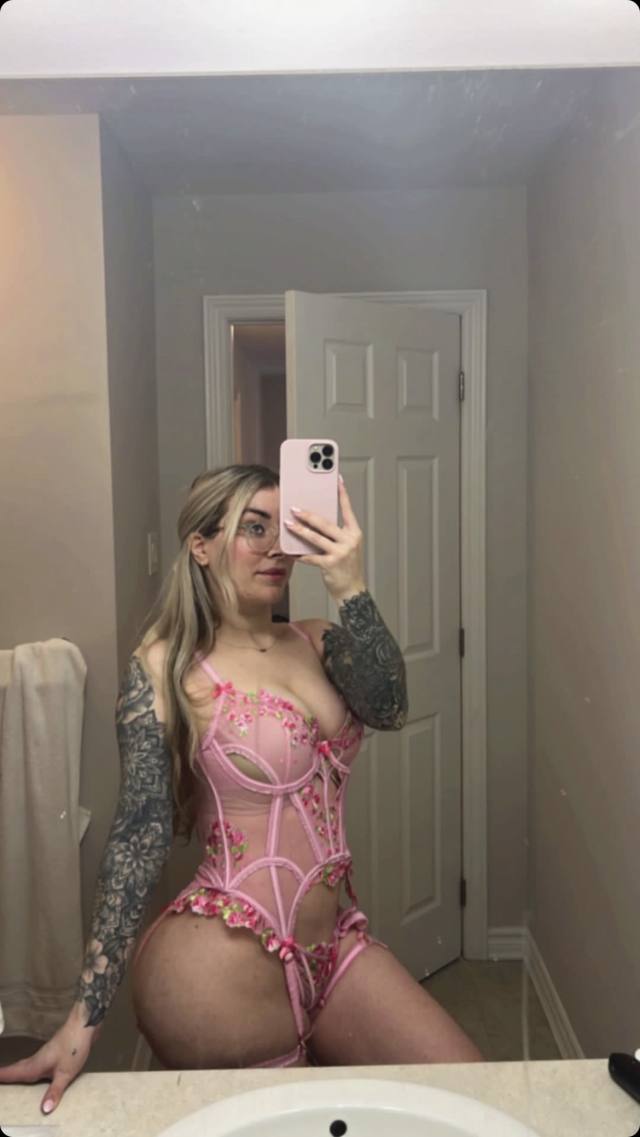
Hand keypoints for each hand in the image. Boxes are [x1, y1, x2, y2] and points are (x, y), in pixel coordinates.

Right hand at [0, 1005, 100, 1113]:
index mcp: (37, 1064)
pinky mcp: (54, 1051)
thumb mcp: (65, 1073)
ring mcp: (46, 1052)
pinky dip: (29, 1066)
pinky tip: (34, 1069)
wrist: (84, 1025)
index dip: (4, 1075)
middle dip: (8, 1073)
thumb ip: (54, 1091)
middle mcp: (38, 1057)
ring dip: (17, 1069)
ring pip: (27, 1063)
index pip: (17, 1072)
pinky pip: (36, 1061)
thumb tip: (43, 1110)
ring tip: (11, 1075)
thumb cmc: (74, 1048)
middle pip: (19, 1067)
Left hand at [284, 477, 366, 602]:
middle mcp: (349, 541)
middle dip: (307, 515)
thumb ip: (335, 534)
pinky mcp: (330, 564)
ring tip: (288, 524)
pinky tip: (291, 550)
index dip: (342, 494)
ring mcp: (341, 553)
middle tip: (294, 508)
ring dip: (299, 530)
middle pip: (325, 523)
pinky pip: (311, 556)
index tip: (337, 480)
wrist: (352, 590)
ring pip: (316, 537)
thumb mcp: (346, 547)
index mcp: (354, 533)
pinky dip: (299, 554)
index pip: (347, 510)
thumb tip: (315, 522)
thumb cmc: (347, 567)